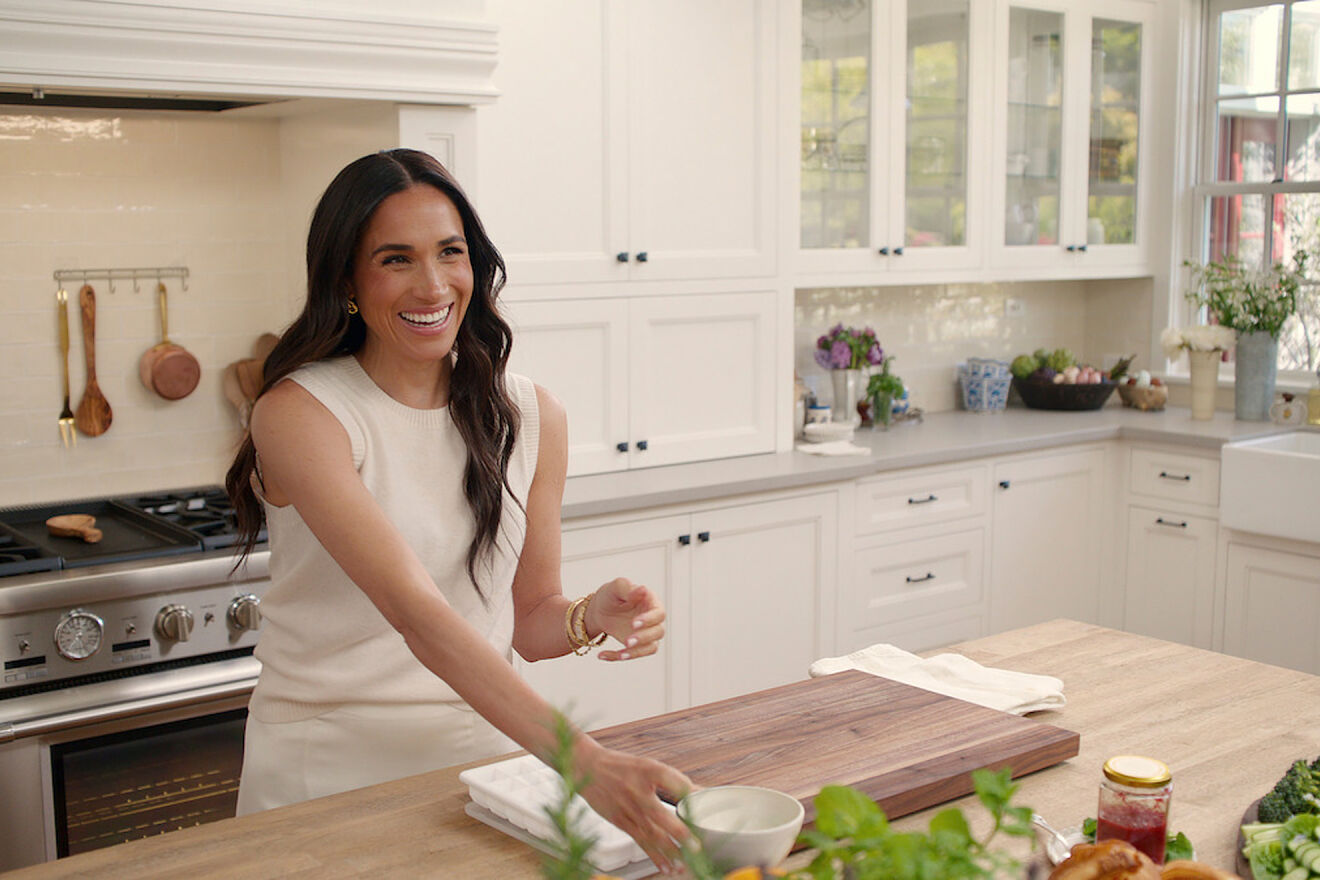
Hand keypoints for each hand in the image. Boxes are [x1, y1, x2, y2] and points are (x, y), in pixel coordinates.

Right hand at [576, 740, 691, 874]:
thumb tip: (699, 793)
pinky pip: (640, 841)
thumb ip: (674, 780)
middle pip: (662, 815)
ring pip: (651, 834)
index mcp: (649, 770)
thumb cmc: (622, 767)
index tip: (706, 803)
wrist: (587, 767)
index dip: (691, 793)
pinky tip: (665, 866)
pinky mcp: (620, 821)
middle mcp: (638, 791)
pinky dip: (654, 855)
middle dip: (679, 834)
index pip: (675, 781)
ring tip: (683, 866)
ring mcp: (628, 808)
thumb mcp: (649, 766)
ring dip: (668, 852)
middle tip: (695, 847)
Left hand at [585, 578, 665, 661]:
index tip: (634, 623)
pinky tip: (602, 655)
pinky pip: (634, 654)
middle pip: (658, 632)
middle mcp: (653, 619)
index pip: (658, 613)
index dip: (649, 620)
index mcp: (651, 602)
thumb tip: (643, 589)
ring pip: (651, 647)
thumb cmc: (611, 595)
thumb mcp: (616, 588)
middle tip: (627, 641)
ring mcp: (647, 634)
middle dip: (644, 638)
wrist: (600, 610)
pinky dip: (618, 657)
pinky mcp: (638, 646)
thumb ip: (628, 588)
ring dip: (636, 652)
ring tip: (620, 654)